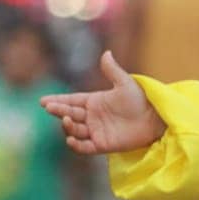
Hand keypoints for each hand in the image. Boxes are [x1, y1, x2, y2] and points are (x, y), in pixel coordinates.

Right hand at [40, 52, 164, 155]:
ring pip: (75, 130)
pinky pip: (85, 147)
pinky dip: (76, 145)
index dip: (58, 100)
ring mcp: (97, 131)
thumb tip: (106, 53)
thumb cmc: (142, 100)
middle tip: (50, 107)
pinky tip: (71, 139)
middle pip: (70, 114)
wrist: (155, 119)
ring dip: (68, 125)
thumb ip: (113, 71)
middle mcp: (93, 117)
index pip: (72, 100)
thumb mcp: (125, 84)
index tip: (43, 100)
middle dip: (58, 110)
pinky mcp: (103, 144)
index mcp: (95, 101)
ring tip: (66, 119)